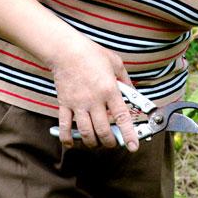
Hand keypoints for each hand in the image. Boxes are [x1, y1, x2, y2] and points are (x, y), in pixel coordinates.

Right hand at [45, 35, 139, 151]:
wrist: (66, 50)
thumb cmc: (92, 54)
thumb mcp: (116, 63)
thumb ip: (126, 81)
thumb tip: (133, 93)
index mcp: (109, 90)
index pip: (122, 117)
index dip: (128, 135)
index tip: (133, 147)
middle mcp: (94, 100)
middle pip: (103, 131)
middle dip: (110, 142)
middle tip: (113, 143)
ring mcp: (78, 104)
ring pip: (85, 133)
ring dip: (92, 143)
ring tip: (97, 143)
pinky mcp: (64, 104)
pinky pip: (65, 126)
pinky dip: (67, 138)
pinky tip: (71, 143)